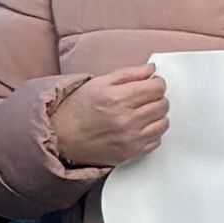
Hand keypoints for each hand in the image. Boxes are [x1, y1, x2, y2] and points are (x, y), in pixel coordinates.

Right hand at [42, 65, 169, 171]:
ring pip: (163, 123)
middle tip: (144, 99)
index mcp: (117, 98)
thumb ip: (128, 74)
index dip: (156, 83)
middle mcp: (126, 119)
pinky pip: (156, 140)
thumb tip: (151, 69)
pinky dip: (151, 133)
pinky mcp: (131, 153)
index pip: (157, 88)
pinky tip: (138, 128)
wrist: (60, 137)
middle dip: (156, 98)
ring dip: (156, 116)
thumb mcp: (98, 83)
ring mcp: (130, 138)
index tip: (151, 84)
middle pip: (163, 104)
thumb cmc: (76, 108)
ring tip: (141, 113)